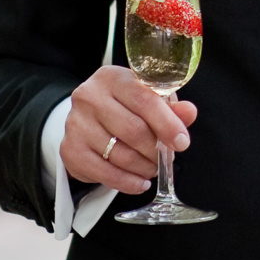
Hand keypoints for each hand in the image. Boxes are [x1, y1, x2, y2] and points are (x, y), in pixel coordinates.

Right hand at [58, 65, 195, 194]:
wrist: (87, 120)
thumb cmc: (124, 108)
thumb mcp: (148, 100)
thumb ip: (171, 107)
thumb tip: (189, 113)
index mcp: (113, 78)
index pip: (144, 99)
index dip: (167, 124)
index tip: (181, 142)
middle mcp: (89, 96)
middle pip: (133, 129)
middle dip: (155, 150)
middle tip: (166, 158)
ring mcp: (76, 124)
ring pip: (120, 154)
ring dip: (144, 167)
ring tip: (151, 167)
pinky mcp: (70, 150)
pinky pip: (105, 173)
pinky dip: (127, 182)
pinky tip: (139, 182)